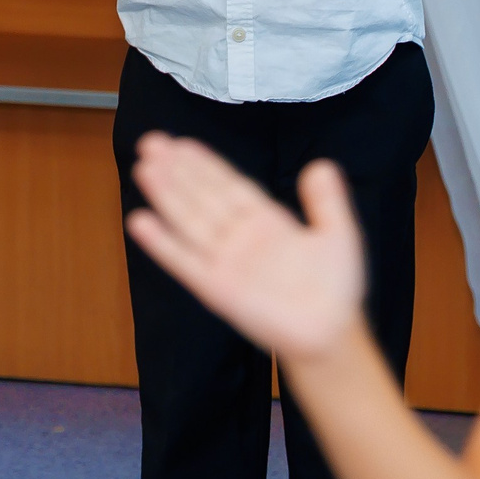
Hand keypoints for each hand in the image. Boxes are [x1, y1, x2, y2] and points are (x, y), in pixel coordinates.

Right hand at [125, 133, 365, 363]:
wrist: (330, 335)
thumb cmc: (336, 289)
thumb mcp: (339, 234)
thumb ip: (328, 201)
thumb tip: (321, 164)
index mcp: (266, 221)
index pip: (229, 185)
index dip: (205, 164)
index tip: (181, 143)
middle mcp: (240, 237)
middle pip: (202, 197)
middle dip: (177, 171)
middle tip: (151, 143)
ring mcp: (226, 262)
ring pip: (190, 221)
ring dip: (167, 195)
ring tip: (144, 168)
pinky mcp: (217, 288)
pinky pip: (185, 262)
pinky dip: (162, 244)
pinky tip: (140, 222)